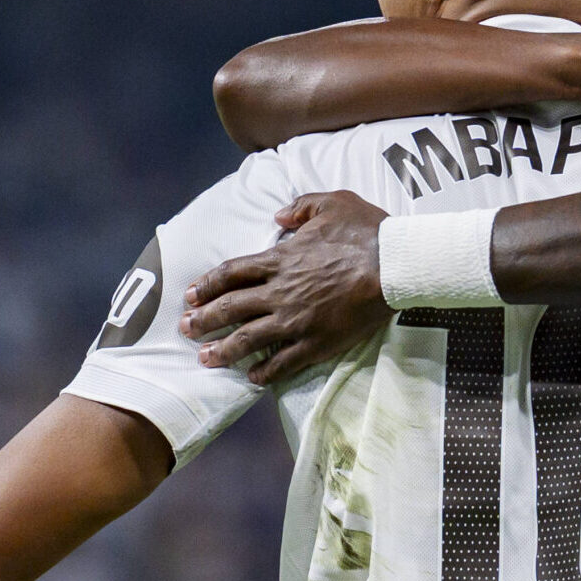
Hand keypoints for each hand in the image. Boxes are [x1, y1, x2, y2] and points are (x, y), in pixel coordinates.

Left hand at [180, 191, 391, 384]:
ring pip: (249, 339)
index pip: (232, 273)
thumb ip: (299, 208)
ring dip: (223, 350)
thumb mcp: (331, 202)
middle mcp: (280, 292)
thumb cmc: (366, 231)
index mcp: (280, 260)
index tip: (191, 295)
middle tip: (185, 329)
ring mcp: (296, 320)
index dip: (207, 284)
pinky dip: (265, 372)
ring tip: (205, 359)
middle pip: (230, 308)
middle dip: (204, 320)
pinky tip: (252, 378)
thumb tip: (279, 218)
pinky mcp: (317, 342)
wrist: (395, 265)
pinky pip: (283, 362)